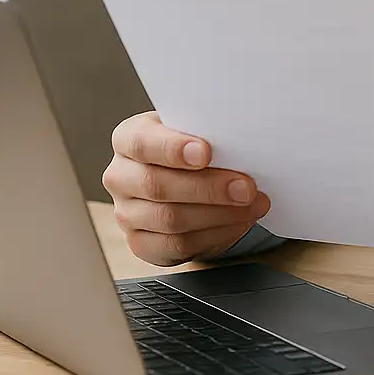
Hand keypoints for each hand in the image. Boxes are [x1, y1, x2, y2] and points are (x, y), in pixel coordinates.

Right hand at [103, 111, 270, 266]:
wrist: (186, 178)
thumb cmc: (192, 147)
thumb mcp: (196, 129)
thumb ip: (206, 131)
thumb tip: (239, 138)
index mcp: (128, 138)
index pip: (142, 143)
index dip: (173, 149)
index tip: (206, 152)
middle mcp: (120, 176)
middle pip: (157, 186)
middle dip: (208, 188)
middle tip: (246, 188)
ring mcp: (127, 213)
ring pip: (169, 219)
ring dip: (219, 214)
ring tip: (253, 205)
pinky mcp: (141, 243)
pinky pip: (177, 245)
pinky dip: (215, 234)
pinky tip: (239, 222)